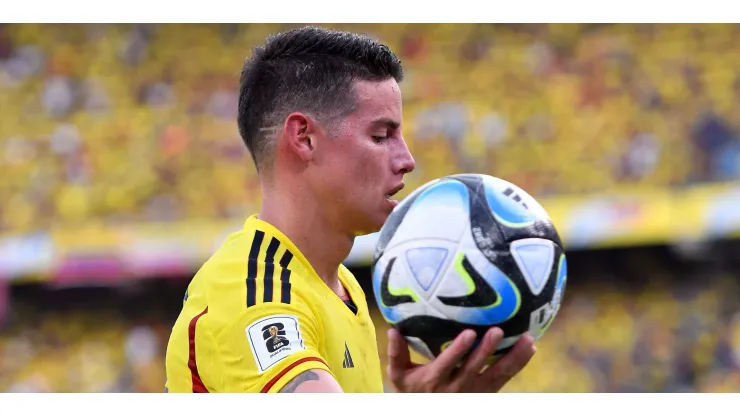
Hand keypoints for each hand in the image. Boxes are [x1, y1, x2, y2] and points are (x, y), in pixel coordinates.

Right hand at [386, 327, 535, 392]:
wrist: (427, 410)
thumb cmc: (412, 390)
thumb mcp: (399, 375)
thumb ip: (395, 353)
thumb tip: (393, 330)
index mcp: (433, 380)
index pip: (448, 364)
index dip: (459, 350)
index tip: (469, 333)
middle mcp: (456, 388)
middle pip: (474, 369)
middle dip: (486, 351)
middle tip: (497, 331)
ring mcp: (474, 393)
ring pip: (496, 375)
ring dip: (512, 358)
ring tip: (527, 341)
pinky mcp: (486, 393)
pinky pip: (504, 378)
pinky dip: (518, 363)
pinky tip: (530, 348)